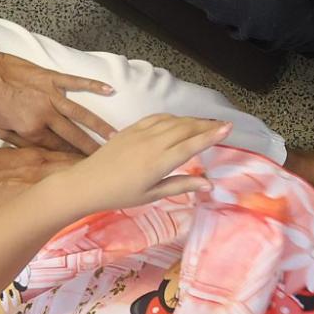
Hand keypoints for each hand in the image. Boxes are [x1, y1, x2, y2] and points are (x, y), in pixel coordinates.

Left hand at [0, 49, 115, 153]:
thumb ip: (22, 143)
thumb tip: (43, 151)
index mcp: (31, 129)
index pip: (56, 147)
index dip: (70, 156)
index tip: (83, 164)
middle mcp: (45, 113)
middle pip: (73, 135)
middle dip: (91, 148)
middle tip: (107, 158)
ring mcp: (51, 94)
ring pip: (81, 114)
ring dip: (99, 126)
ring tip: (115, 136)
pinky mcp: (52, 78)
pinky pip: (77, 82)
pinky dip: (93, 85)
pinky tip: (110, 90)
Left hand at [51, 114, 229, 215]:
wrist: (85, 184)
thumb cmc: (119, 195)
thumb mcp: (151, 195)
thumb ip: (181, 185)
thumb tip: (209, 184)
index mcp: (158, 163)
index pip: (191, 145)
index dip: (211, 136)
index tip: (228, 128)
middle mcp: (151, 144)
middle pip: (185, 128)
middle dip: (207, 124)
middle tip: (225, 124)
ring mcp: (140, 134)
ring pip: (173, 121)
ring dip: (193, 119)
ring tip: (208, 122)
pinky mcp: (130, 129)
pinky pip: (157, 118)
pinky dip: (173, 117)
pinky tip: (181, 120)